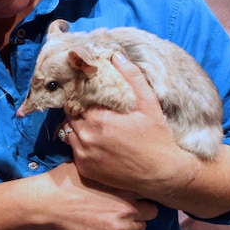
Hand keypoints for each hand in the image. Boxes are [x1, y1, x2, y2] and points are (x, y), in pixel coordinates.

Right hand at [33, 163, 157, 229]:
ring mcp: (119, 227)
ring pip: (138, 229)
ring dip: (130, 224)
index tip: (137, 193)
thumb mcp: (93, 168)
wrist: (50, 203)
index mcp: (125, 187)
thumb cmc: (68, 180)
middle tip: (129, 207)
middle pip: (152, 213)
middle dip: (143, 210)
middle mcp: (128, 208)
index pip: (150, 192)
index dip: (144, 193)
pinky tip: (101, 226)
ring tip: (114, 217)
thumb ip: (111, 172)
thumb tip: (119, 164)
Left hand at [62, 54, 196, 194]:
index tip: (87, 92)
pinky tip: (95, 141)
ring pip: (69, 132)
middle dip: (77, 109)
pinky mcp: (85, 169)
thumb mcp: (149, 104)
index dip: (80, 94)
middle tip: (89, 107)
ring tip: (91, 123)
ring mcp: (83, 155)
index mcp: (98, 118)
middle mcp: (86, 137)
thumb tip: (116, 55)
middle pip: (70, 114)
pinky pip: (73, 150)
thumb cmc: (156, 137)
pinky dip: (80, 144)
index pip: (76, 98)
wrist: (161, 174)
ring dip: (77, 126)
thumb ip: (132, 77)